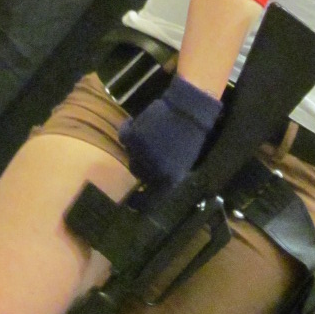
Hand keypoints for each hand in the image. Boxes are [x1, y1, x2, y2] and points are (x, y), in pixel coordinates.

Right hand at [118, 75, 222, 190]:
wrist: (190, 112)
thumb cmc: (190, 139)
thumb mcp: (182, 166)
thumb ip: (163, 178)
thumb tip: (145, 183)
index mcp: (167, 183)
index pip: (146, 201)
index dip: (138, 199)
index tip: (133, 194)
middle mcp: (151, 173)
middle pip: (136, 171)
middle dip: (142, 161)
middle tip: (151, 147)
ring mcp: (141, 156)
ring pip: (130, 153)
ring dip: (137, 145)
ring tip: (151, 132)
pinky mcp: (133, 138)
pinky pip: (123, 136)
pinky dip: (127, 129)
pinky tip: (133, 122)